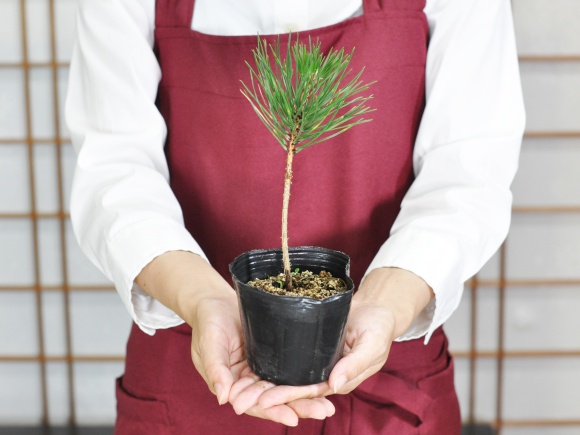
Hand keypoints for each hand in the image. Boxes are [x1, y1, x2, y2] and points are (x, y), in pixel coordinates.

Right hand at [188, 287, 335, 425]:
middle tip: (324, 411)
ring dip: (307, 396)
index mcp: (232, 387)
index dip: (273, 411)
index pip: (254, 404)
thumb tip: (224, 398)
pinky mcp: (271, 355)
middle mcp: (249, 382)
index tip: (293, 418)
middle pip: (276, 399)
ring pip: (286, 386)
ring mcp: (261, 369)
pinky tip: (323, 382)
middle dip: (299, 406)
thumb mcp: (209, 344)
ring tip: (328, 404)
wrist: (215, 301)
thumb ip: (216, 370)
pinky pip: (289, 368)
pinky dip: (304, 376)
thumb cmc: (208, 322)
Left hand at [252, 267, 433, 405]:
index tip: (264, 400)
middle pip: (291, 388)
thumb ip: (355, 364)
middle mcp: (323, 375)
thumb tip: (334, 384)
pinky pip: (287, 358)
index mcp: (339, 380)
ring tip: (236, 390)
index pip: (308, 392)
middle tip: (238, 400)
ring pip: (285, 376)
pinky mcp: (308, 347)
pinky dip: (269, 364)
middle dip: (266, 396)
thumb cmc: (379, 328)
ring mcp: (314, 362)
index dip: (286, 397)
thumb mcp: (372, 345)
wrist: (376, 309)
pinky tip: (249, 367)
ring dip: (262, 384)